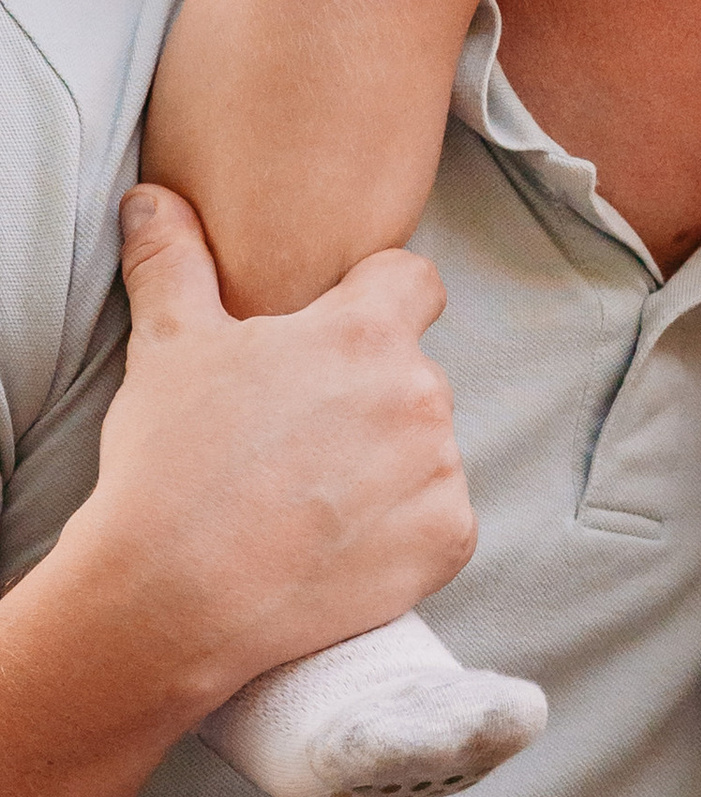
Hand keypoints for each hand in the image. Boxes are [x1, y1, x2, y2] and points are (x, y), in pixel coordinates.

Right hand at [67, 190, 473, 724]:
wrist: (174, 597)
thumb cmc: (170, 465)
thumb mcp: (166, 348)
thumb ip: (174, 261)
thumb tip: (153, 198)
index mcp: (365, 334)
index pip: (412, 281)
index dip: (377, 300)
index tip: (335, 336)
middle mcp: (420, 393)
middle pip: (411, 375)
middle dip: (368, 397)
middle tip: (296, 441)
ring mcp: (442, 470)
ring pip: (426, 449)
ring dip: (387, 465)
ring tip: (309, 500)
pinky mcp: (450, 540)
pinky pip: (440, 521)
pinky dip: (402, 533)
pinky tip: (338, 546)